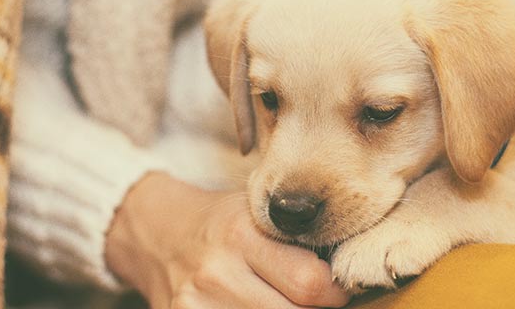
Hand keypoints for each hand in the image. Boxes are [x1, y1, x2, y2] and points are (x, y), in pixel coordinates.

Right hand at [105, 171, 349, 307]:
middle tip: (313, 301)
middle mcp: (216, 271)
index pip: (312, 284)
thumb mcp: (259, 215)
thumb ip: (299, 243)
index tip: (335, 290)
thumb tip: (354, 279)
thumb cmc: (225, 225)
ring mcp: (195, 304)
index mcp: (241, 234)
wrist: (161, 234)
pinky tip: (256, 306)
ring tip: (281, 301)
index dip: (334, 293)